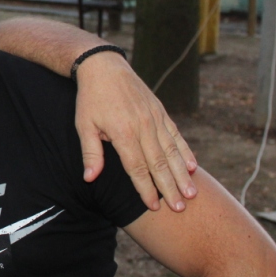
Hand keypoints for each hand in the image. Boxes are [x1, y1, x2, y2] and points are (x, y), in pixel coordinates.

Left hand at [74, 52, 196, 210]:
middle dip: (170, 188)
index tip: (154, 207)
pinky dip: (185, 152)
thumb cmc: (91, 99)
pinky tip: (192, 167)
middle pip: (159, 164)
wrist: (105, 68)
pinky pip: (176, 135)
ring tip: (192, 194)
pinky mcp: (161, 112)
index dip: (146, 189)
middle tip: (179, 209)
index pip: (137, 168)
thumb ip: (91, 153)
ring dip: (182, 174)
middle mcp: (143, 127)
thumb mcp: (84, 125)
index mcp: (123, 133)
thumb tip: (89, 179)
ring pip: (172, 152)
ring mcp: (155, 119)